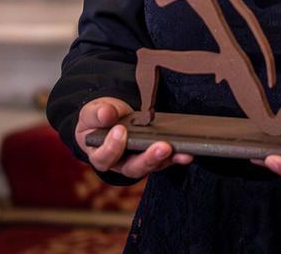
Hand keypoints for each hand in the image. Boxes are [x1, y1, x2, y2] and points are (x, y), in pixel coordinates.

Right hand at [75, 97, 192, 178]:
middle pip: (133, 168)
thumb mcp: (92, 113)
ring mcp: (138, 162)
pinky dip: (177, 156)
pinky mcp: (153, 157)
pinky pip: (166, 160)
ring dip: (168, 159)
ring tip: (183, 152)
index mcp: (100, 155)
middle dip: (149, 158)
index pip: (104, 157)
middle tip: (162, 147)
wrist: (108, 118)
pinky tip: (187, 152)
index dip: (112, 147)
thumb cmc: (98, 119)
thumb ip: (97, 114)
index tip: (120, 130)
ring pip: (152, 166)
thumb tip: (107, 114)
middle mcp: (120, 164)